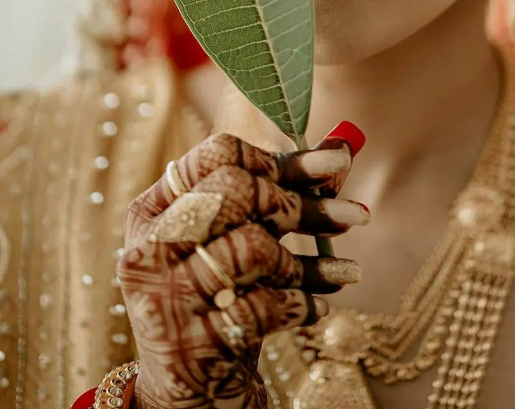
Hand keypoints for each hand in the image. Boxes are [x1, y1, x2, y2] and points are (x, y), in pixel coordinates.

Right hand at [118, 131, 367, 408]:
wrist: (189, 390)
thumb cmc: (223, 296)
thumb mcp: (244, 237)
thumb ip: (287, 189)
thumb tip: (345, 145)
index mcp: (156, 208)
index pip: (218, 153)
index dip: (279, 156)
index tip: (332, 168)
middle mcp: (148, 245)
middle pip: (234, 190)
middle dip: (299, 202)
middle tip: (349, 217)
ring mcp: (161, 297)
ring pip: (250, 246)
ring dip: (301, 261)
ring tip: (332, 273)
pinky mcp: (185, 346)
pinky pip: (259, 308)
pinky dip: (301, 304)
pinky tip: (318, 307)